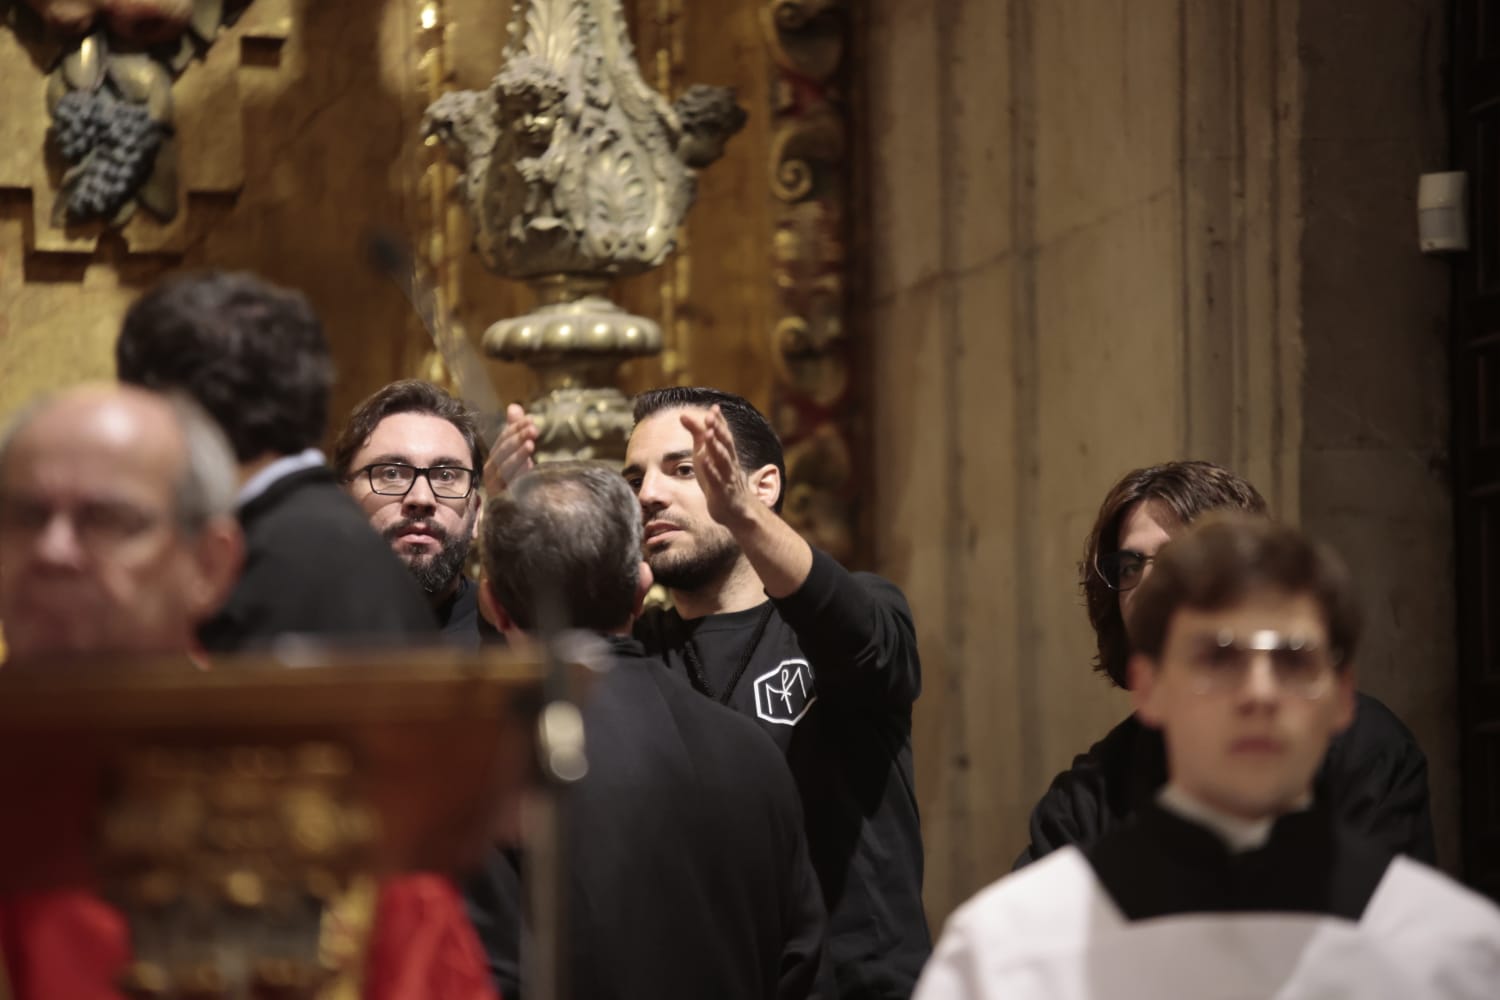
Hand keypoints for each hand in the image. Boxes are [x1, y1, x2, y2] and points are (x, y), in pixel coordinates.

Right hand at [484, 403, 537, 493]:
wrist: (517, 514)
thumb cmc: (517, 480)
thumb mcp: (518, 453)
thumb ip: (515, 431)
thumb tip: (514, 406)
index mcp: (495, 461)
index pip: (503, 441)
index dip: (515, 429)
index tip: (531, 420)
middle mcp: (492, 474)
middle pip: (502, 453)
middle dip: (517, 439)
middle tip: (533, 429)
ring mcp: (496, 488)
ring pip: (505, 469)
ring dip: (517, 456)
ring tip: (530, 444)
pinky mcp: (503, 501)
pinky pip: (510, 487)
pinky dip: (518, 476)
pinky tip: (529, 467)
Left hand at [680, 405, 758, 529]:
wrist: (734, 510)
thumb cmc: (718, 478)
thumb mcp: (704, 453)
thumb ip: (696, 434)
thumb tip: (683, 415)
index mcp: (725, 452)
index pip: (723, 433)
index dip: (719, 421)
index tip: (714, 408)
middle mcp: (729, 462)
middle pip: (725, 443)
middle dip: (718, 429)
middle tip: (711, 416)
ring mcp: (727, 477)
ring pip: (723, 459)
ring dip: (715, 446)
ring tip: (708, 433)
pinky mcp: (721, 492)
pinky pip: (716, 480)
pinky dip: (711, 470)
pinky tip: (705, 462)